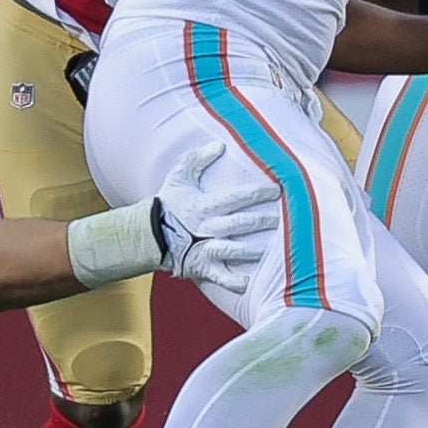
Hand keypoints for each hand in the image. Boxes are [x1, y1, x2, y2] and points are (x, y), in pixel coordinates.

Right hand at [151, 142, 273, 293]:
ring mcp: (205, 248)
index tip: (276, 190)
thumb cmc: (168, 203)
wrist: (147, 234)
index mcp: (205, 206)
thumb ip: (197, 159)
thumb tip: (219, 144)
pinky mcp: (201, 266)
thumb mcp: (178, 176)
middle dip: (261, 221)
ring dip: (252, 250)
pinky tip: (247, 283)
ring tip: (271, 249)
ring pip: (232, 250)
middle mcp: (208, 227)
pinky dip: (232, 282)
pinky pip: (219, 275)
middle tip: (280, 219)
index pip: (236, 198)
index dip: (257, 193)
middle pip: (239, 224)